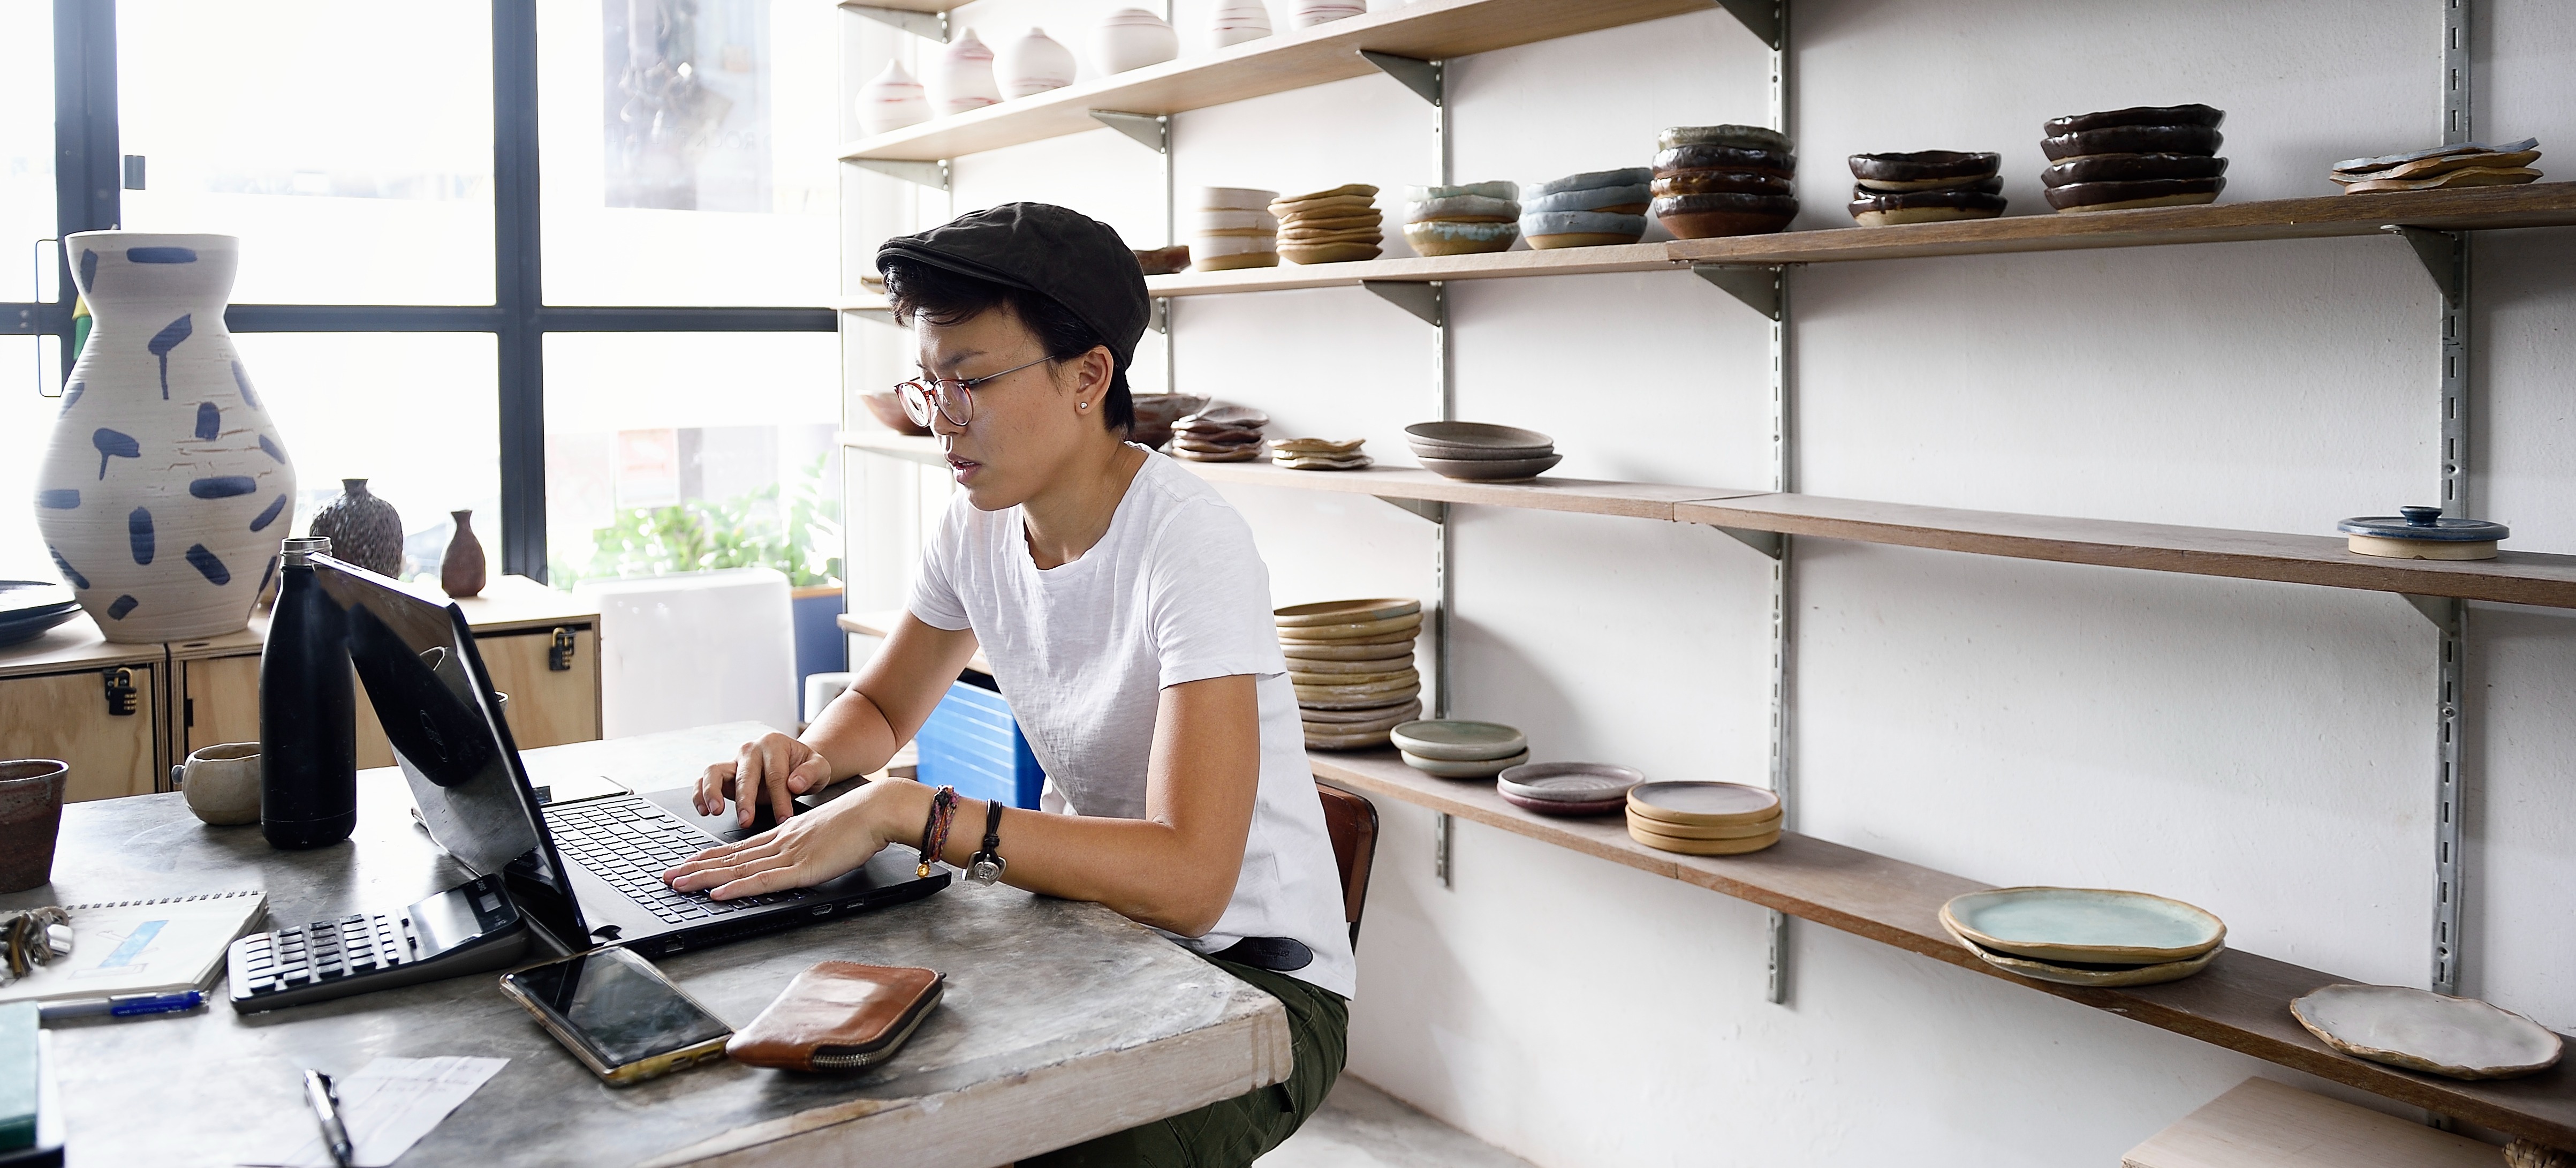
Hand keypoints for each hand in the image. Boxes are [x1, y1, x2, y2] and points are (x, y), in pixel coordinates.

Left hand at [662, 780, 916, 899]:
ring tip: (679, 884)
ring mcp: (789, 854)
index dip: (711, 858)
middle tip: (669, 877)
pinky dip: (737, 887)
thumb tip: (800, 857)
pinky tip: (718, 893)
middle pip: (730, 857)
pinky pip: (763, 880)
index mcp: (786, 834)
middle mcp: (781, 842)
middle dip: (696, 868)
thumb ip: (808, 845)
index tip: (688, 864)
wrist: (878, 810)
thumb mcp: (826, 832)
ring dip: (705, 878)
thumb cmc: (860, 821)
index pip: (740, 849)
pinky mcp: (802, 868)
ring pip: (738, 868)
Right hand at [694, 733, 834, 826]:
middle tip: (747, 820)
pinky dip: (700, 794)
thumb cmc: (806, 768)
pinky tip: (704, 810)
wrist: (796, 766)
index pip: (775, 774)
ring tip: (716, 811)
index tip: (783, 819)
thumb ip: (810, 773)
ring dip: (713, 792)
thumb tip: (794, 783)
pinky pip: (703, 780)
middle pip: (744, 773)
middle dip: (745, 799)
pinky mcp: (723, 775)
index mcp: (775, 744)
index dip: (779, 798)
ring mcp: (734, 761)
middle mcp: (750, 749)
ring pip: (714, 771)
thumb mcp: (819, 768)